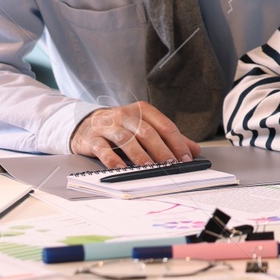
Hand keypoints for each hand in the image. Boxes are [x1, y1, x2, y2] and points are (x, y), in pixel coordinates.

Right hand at [69, 101, 201, 167]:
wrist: (84, 124)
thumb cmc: (121, 127)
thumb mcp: (144, 127)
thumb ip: (168, 138)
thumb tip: (194, 150)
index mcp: (142, 110)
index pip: (165, 126)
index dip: (177, 142)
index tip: (186, 158)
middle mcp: (125, 115)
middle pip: (147, 133)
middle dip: (162, 150)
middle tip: (171, 165)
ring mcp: (108, 126)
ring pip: (127, 140)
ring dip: (140, 155)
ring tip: (150, 168)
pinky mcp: (92, 138)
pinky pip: (103, 149)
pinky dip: (113, 160)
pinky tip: (121, 169)